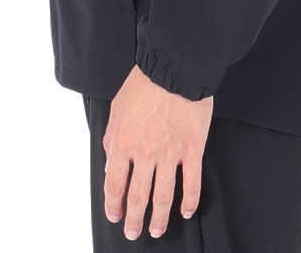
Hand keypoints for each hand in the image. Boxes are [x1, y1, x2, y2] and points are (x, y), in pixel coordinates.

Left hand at [103, 63, 213, 239]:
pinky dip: (189, 201)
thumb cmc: (145, 83)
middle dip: (134, 220)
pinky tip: (187, 211)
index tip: (116, 215)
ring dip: (159, 218)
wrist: (174, 67)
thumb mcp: (117, 109)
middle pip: (138, 197)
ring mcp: (169, 154)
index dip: (114, 205)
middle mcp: (144, 153)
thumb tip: (109, 162)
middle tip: (134, 232)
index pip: (114, 185)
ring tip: (157, 230)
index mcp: (122, 143)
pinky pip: (191, 183)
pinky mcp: (191, 150)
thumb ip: (111, 138)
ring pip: (163, 197)